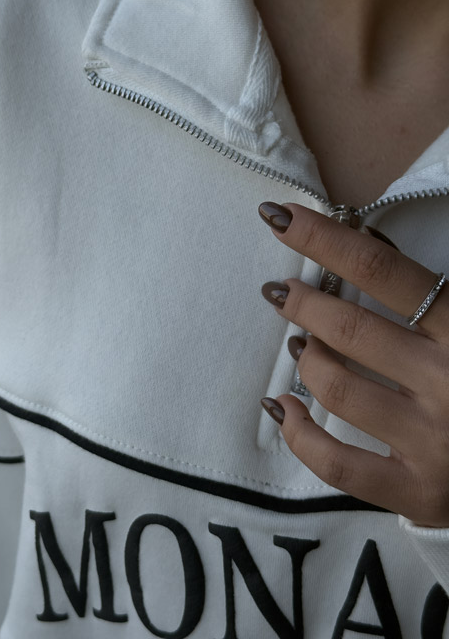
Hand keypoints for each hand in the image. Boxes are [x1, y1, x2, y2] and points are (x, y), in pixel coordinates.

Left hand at [258, 201, 448, 527]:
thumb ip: (431, 293)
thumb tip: (362, 242)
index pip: (382, 269)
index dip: (323, 239)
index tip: (279, 218)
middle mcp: (448, 380)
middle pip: (352, 329)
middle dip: (304, 303)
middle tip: (280, 292)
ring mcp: (432, 441)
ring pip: (339, 389)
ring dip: (308, 360)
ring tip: (301, 347)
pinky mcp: (417, 491)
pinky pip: (338, 464)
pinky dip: (299, 434)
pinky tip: (283, 407)